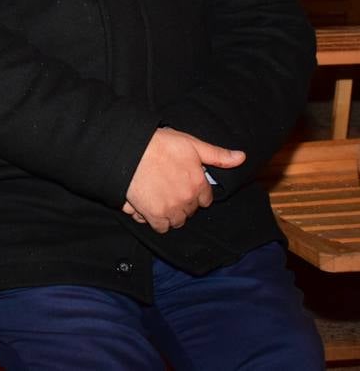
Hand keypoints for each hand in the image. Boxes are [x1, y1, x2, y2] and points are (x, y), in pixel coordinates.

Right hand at [125, 128, 243, 232]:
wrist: (129, 150)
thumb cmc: (159, 144)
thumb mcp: (191, 144)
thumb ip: (217, 154)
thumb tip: (242, 157)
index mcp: (199, 184)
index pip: (205, 200)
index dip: (196, 193)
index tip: (185, 185)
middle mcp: (187, 200)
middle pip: (190, 211)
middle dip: (183, 204)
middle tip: (171, 192)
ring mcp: (170, 209)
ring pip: (177, 221)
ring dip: (172, 214)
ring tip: (161, 201)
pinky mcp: (152, 214)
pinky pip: (160, 227)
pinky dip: (156, 221)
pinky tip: (150, 209)